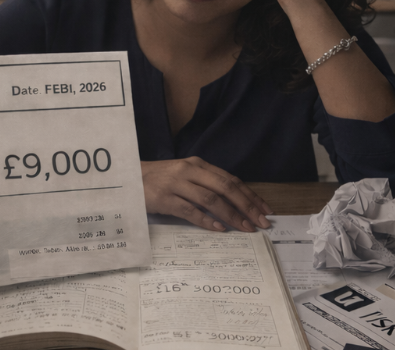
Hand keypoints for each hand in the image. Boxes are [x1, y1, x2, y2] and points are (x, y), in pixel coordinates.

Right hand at [141, 157, 272, 231]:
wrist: (129, 178)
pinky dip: (207, 221)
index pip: (231, 180)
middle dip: (247, 206)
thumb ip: (207, 184)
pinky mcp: (165, 199)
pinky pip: (190, 211)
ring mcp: (177, 184)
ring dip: (232, 215)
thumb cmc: (161, 180)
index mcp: (198, 164)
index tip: (265, 210)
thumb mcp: (186, 176)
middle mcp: (190, 171)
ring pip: (211, 200)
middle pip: (226, 188)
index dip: (250, 195)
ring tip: (245, 228)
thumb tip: (235, 202)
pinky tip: (220, 229)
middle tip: (262, 222)